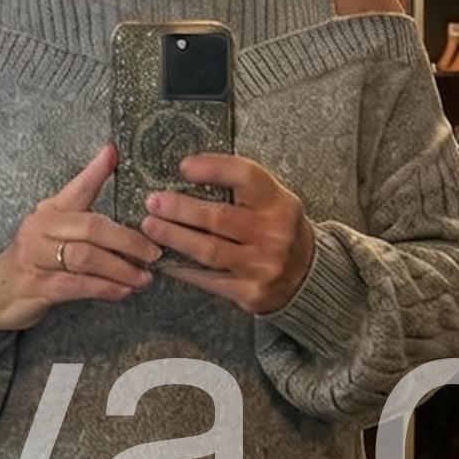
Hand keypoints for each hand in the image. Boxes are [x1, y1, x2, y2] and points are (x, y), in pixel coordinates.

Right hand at [0, 143, 159, 330]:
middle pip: (90, 228)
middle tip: (153, 252)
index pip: (76, 188)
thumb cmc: (37, 256)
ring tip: (144, 277)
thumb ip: (83, 205)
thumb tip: (111, 163)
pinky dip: (104, 288)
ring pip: (85, 258)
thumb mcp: (56, 227)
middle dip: (127, 240)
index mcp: (49, 211)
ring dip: (120, 269)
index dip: (95, 171)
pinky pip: (77, 286)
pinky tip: (123, 291)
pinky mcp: (38, 286)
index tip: (113, 154)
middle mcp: (41, 229)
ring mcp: (37, 257)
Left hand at [141, 154, 315, 315]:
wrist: (306, 276)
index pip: (245, 177)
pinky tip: (166, 260)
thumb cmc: (278, 231)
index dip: (213, 169)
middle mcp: (274, 233)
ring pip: (209, 250)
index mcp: (279, 203)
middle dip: (180, 209)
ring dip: (175, 237)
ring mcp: (263, 264)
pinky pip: (209, 279)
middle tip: (154, 202)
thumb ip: (241, 189)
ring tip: (151, 226)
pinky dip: (183, 269)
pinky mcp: (251, 291)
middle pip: (218, 217)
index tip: (184, 167)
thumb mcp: (273, 202)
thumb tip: (189, 172)